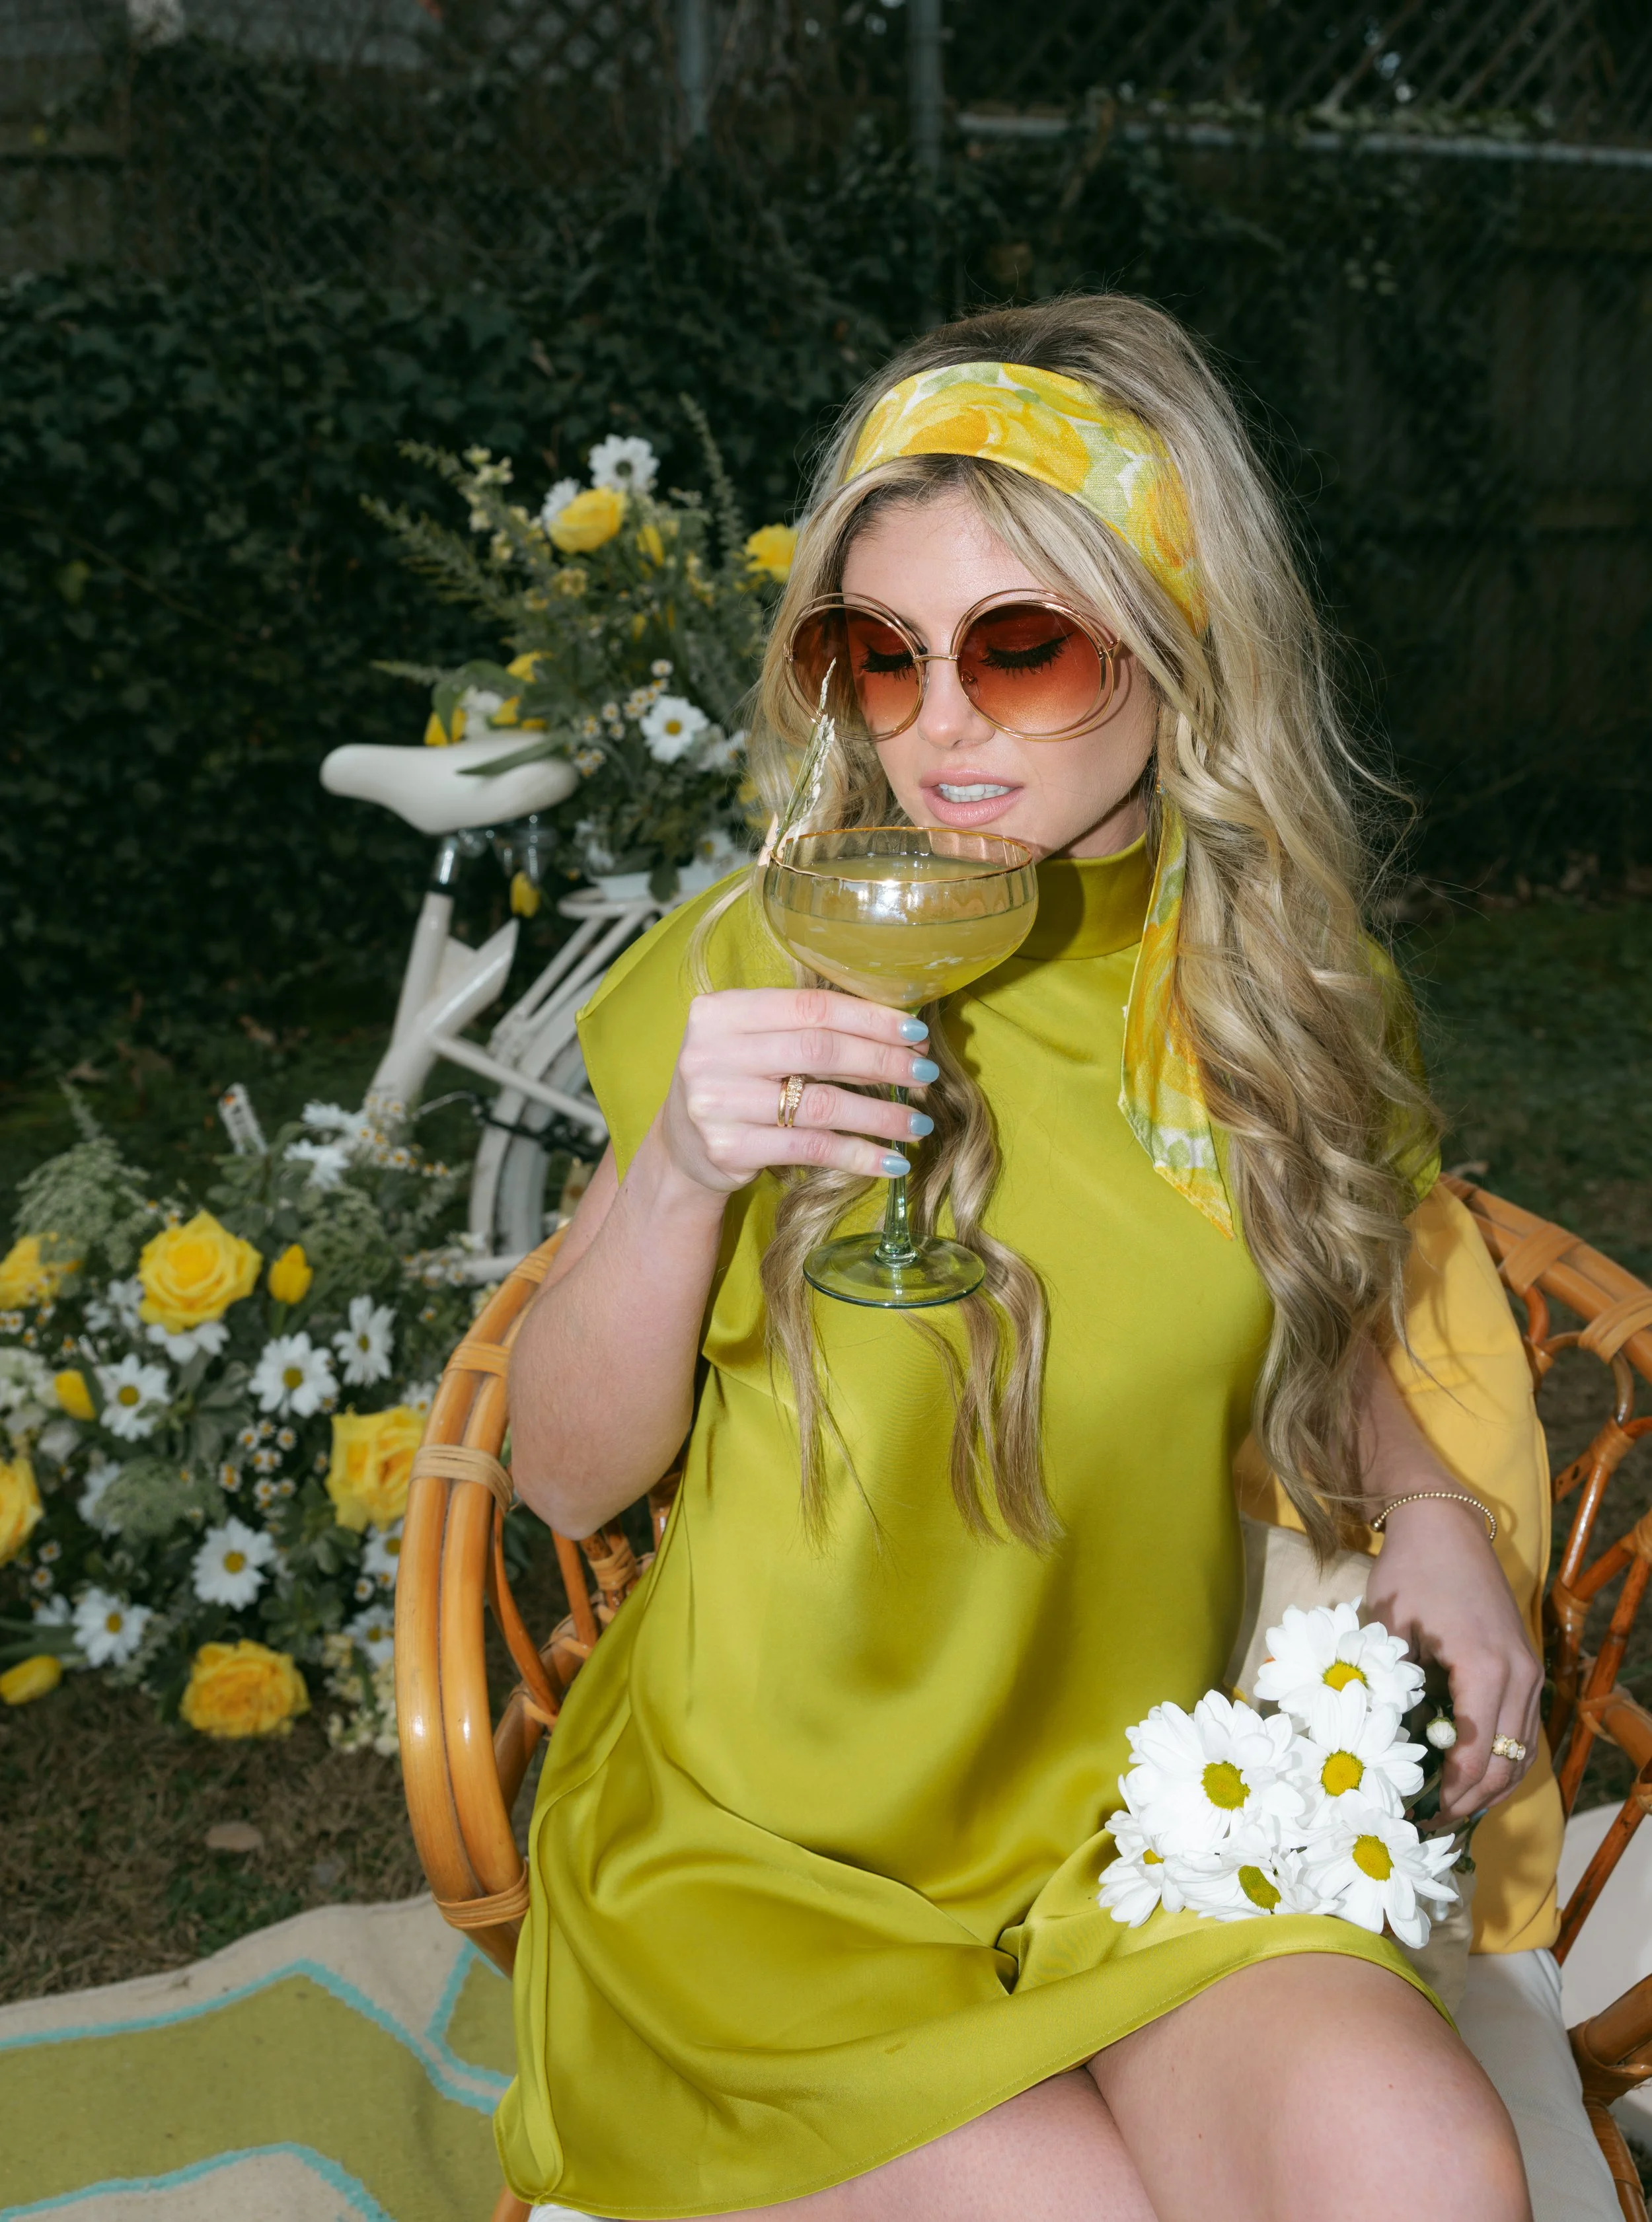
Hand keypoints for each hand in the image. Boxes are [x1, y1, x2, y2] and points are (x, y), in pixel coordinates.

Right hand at [659, 987, 937, 1196]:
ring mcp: (718, 1103)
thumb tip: (900, 1034)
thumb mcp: (754, 1042)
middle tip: (925, 1074)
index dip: (869, 1018)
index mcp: (721, 1011)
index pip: (810, 1007)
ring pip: (821, 1104)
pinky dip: (858, 1155)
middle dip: (883, 1061)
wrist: (681, 1147)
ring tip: (919, 1123)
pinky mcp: (729, 1149)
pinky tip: (892, 1161)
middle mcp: (712, 1053)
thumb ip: (806, 1029)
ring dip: (880, 1115)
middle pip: (819, 1051)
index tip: (915, 1031)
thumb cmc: (735, 1082)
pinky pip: (811, 1148)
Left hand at [1361, 1496, 1542, 1823]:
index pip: (1474, 1756)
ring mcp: (1530, 1671)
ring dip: (1489, 1787)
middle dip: (1469, 1803)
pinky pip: (1521, 1729)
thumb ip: (1388, 1690)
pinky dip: (1498, 1758)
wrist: (1443, 1523)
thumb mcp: (1387, 1631)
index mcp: (1487, 1670)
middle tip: (1427, 1825)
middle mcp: (1521, 1676)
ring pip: (1520, 1753)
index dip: (1447, 1796)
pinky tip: (1466, 1773)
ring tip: (1447, 1811)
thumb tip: (1371, 1748)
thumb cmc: (1409, 1572)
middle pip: (1505, 1765)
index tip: (1413, 1818)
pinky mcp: (1526, 1665)